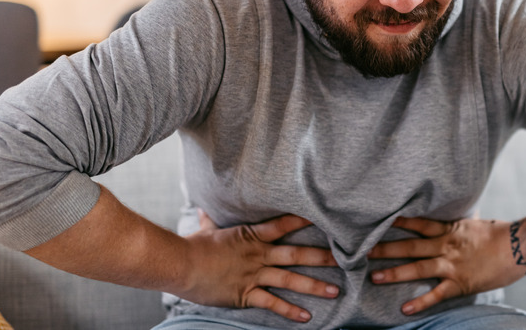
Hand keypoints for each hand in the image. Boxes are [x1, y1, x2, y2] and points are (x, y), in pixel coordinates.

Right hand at [179, 211, 338, 322]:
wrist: (180, 264)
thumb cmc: (192, 246)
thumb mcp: (206, 229)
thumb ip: (211, 219)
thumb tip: (204, 208)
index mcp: (251, 236)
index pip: (283, 225)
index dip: (304, 220)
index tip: (326, 217)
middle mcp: (257, 255)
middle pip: (296, 254)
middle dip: (322, 257)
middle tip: (346, 258)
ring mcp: (253, 275)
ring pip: (289, 280)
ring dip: (314, 286)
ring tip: (335, 291)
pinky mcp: (245, 294)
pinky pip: (271, 303)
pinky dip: (290, 310)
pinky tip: (306, 316)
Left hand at [368, 217, 525, 315]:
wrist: (520, 246)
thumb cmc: (500, 234)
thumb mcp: (474, 224)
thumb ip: (458, 225)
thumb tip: (453, 220)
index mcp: (449, 230)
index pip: (418, 223)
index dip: (397, 222)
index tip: (377, 220)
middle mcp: (445, 246)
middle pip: (409, 246)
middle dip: (385, 248)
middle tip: (363, 250)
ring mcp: (451, 265)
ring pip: (417, 268)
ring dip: (394, 273)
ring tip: (374, 277)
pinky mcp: (460, 283)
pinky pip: (437, 294)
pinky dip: (420, 303)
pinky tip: (405, 309)